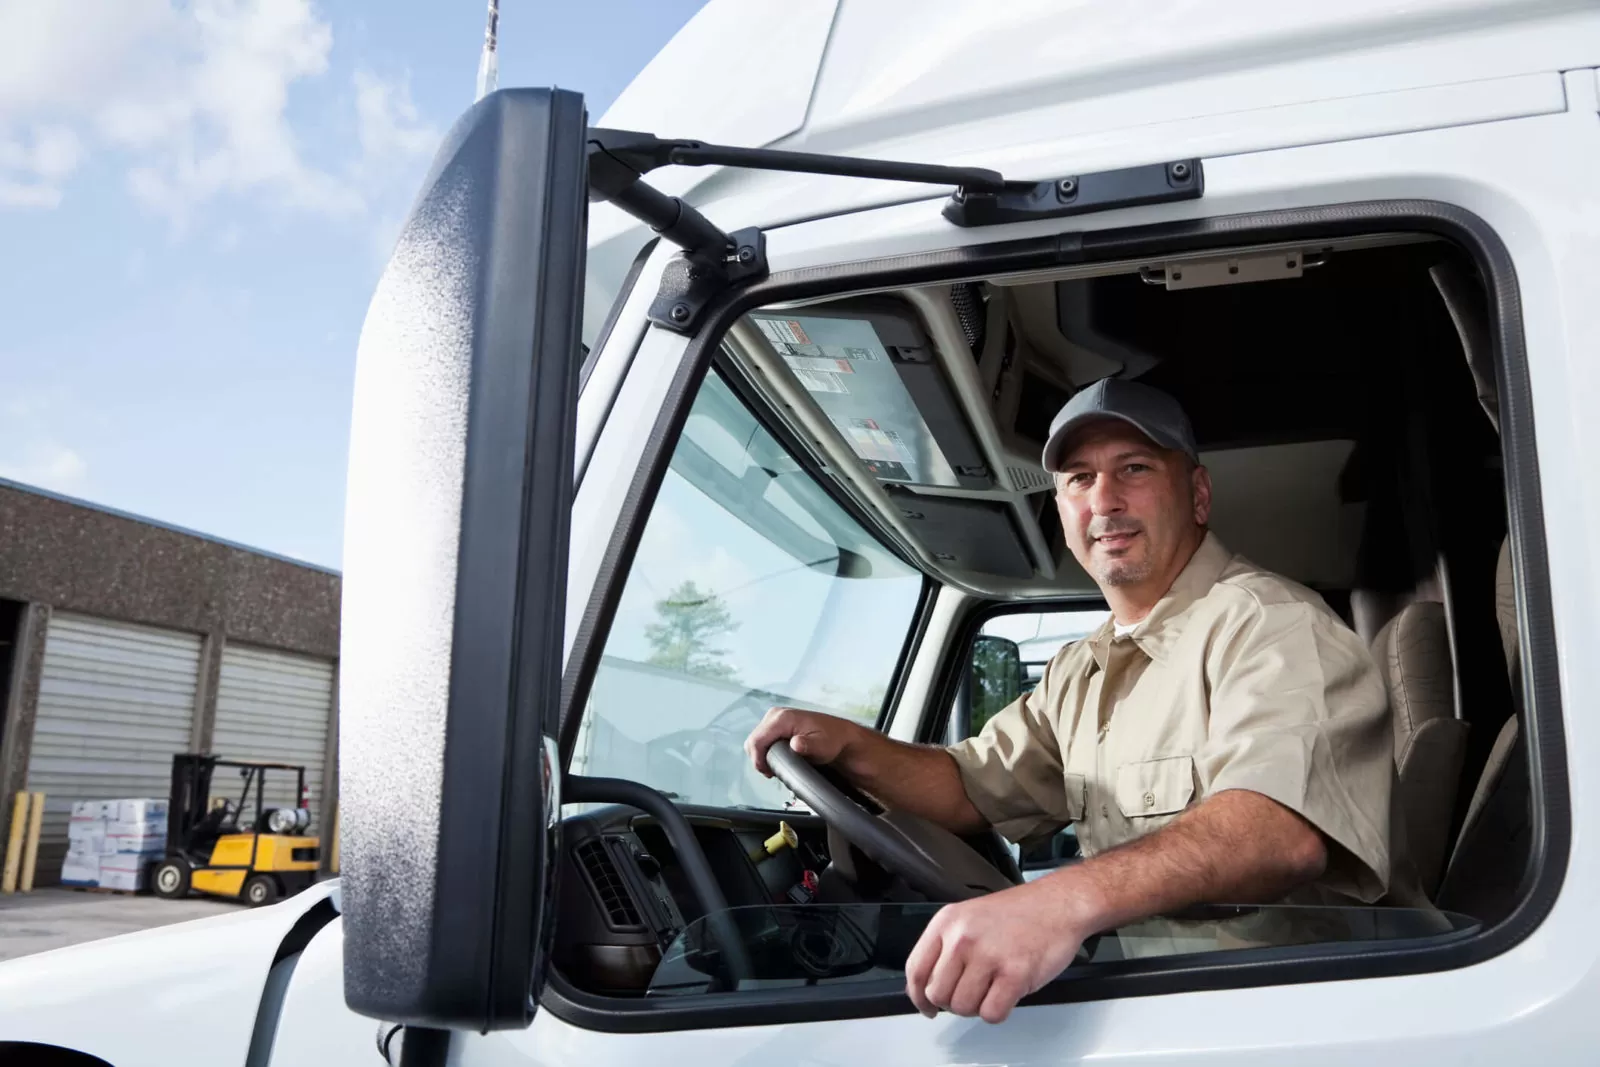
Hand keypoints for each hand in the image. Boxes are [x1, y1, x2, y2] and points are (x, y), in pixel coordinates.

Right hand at [744, 706, 861, 777]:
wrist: (840, 737)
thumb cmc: (833, 740)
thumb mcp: (823, 746)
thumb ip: (808, 746)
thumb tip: (796, 744)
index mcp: (783, 718)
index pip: (757, 740)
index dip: (758, 760)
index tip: (768, 773)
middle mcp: (776, 715)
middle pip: (753, 741)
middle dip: (759, 759)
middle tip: (773, 773)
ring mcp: (775, 719)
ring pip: (756, 741)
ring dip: (762, 756)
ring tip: (776, 767)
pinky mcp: (776, 725)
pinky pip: (762, 740)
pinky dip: (766, 752)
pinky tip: (777, 760)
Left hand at [904, 879, 1089, 1023]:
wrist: (1059, 904)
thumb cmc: (1019, 912)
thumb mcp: (969, 918)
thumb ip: (946, 947)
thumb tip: (927, 986)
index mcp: (947, 922)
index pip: (916, 969)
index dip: (918, 996)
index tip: (926, 1007)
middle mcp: (963, 938)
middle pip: (938, 994)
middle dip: (953, 1002)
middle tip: (972, 993)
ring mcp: (988, 955)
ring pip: (962, 1007)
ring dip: (977, 1007)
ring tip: (992, 989)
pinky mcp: (1015, 973)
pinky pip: (991, 1013)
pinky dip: (998, 1012)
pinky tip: (1007, 994)